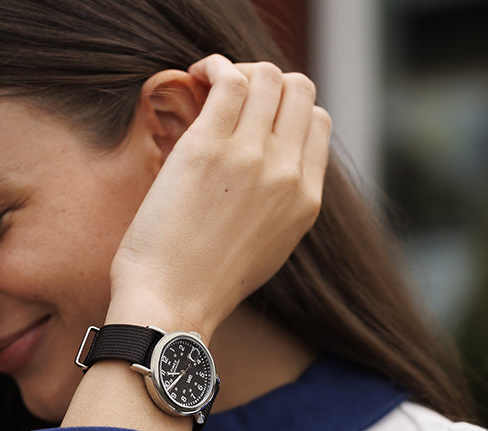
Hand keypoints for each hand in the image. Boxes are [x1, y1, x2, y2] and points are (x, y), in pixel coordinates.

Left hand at [107, 55, 331, 340]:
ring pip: (268, 76)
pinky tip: (196, 75)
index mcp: (306, 199)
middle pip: (298, 91)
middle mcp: (287, 172)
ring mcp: (251, 157)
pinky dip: (214, 66)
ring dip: (237, 70)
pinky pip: (230, 79)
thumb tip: (262, 173)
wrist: (171, 306)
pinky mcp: (208, 148)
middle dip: (264, 82)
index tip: (249, 116)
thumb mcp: (262, 248)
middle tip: (225, 96)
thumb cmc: (199, 284)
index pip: (316, 122)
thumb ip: (273, 206)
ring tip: (207, 83)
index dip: (283, 109)